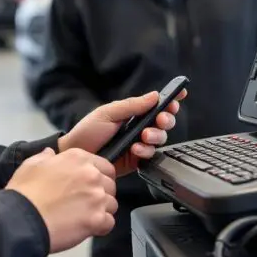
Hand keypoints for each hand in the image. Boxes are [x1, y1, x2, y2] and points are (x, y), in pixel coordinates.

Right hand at [6, 147, 117, 252]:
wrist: (21, 219)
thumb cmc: (25, 193)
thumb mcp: (31, 165)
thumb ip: (45, 156)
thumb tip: (50, 153)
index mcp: (77, 158)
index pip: (105, 166)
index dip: (99, 177)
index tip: (90, 186)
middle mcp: (91, 175)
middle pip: (110, 185)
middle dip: (101, 194)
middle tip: (85, 203)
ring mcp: (96, 197)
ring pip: (112, 204)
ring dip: (101, 211)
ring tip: (82, 216)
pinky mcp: (96, 219)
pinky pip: (109, 223)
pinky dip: (100, 227)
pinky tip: (85, 228)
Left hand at [59, 90, 185, 176]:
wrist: (76, 155)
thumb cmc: (88, 132)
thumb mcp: (108, 113)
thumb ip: (132, 105)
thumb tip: (154, 95)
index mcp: (133, 114)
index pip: (155, 106)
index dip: (170, 100)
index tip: (180, 94)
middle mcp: (139, 129)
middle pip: (164, 123)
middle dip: (166, 119)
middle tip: (160, 119)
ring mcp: (138, 145)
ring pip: (160, 140)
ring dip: (156, 136)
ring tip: (143, 136)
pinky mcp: (135, 162)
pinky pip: (150, 156)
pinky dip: (146, 151)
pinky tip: (136, 150)